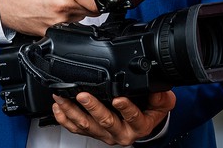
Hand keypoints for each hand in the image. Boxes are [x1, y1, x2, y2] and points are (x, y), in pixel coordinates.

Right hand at [0, 0, 98, 36]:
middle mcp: (62, 5)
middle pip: (92, 9)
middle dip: (90, 1)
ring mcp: (56, 21)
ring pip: (81, 18)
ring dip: (77, 11)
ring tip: (61, 1)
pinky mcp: (49, 33)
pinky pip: (67, 28)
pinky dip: (65, 21)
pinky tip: (54, 12)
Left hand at [51, 91, 175, 145]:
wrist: (145, 124)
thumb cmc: (151, 112)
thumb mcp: (163, 104)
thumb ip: (161, 97)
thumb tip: (156, 89)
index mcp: (139, 126)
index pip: (133, 117)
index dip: (125, 108)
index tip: (118, 98)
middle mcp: (121, 133)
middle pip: (105, 121)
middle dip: (92, 107)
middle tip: (83, 95)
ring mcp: (105, 134)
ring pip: (87, 125)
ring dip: (73, 111)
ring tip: (64, 98)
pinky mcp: (94, 133)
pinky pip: (76, 129)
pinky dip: (65, 118)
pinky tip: (59, 108)